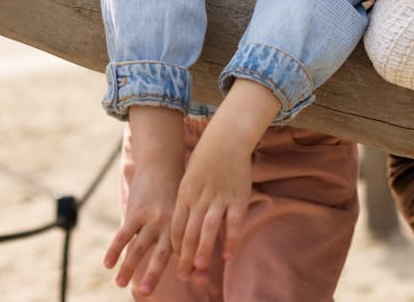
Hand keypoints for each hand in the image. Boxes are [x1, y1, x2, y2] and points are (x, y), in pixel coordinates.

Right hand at [104, 107, 184, 296]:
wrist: (163, 162)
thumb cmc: (178, 191)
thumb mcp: (188, 210)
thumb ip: (191, 234)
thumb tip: (201, 259)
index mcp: (183, 225)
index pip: (183, 252)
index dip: (186, 267)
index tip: (188, 281)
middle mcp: (169, 224)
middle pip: (161, 255)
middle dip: (153, 275)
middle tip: (143, 294)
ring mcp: (152, 218)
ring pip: (138, 248)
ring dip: (129, 267)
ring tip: (120, 284)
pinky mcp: (136, 211)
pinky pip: (123, 234)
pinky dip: (114, 249)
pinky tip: (107, 264)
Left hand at [170, 128, 252, 284]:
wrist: (227, 138)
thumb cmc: (207, 160)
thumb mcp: (190, 179)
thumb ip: (187, 202)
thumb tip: (183, 226)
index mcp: (185, 195)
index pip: (176, 227)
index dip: (175, 248)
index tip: (175, 264)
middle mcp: (199, 198)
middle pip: (188, 232)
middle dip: (184, 256)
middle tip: (183, 276)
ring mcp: (219, 197)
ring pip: (208, 228)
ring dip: (203, 250)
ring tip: (199, 269)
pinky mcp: (237, 197)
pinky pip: (232, 221)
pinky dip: (229, 239)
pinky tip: (227, 255)